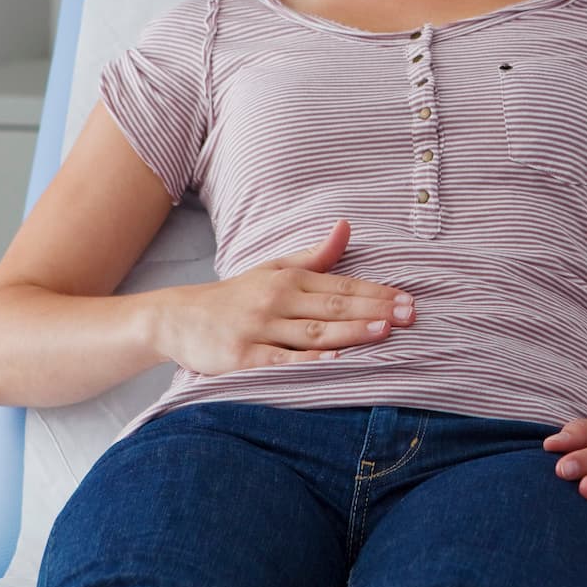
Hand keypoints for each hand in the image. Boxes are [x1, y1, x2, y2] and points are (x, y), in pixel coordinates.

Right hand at [152, 220, 413, 374]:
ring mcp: (259, 329)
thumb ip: (315, 255)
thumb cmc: (235, 297)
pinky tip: (332, 359)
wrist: (177, 318)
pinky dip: (306, 360)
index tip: (408, 300)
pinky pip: (279, 360)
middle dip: (373, 310)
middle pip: (333, 307)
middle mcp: (276, 301)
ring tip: (383, 332)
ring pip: (312, 331)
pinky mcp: (241, 357)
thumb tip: (346, 226)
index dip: (377, 293)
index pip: (341, 286)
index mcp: (288, 279)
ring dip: (349, 331)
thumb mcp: (273, 270)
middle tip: (409, 316)